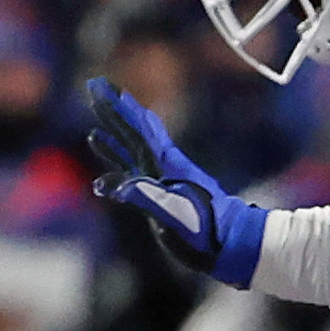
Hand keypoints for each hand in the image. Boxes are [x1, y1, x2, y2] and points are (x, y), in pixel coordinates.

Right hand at [81, 80, 266, 286]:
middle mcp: (164, 166)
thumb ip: (143, 197)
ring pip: (134, 149)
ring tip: (95, 122)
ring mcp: (164, 178)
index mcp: (166, 167)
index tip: (100, 87)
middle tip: (94, 88)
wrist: (234, 243)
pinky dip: (120, 160)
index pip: (138, 129)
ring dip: (115, 134)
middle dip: (114, 110)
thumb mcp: (173, 216)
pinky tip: (109, 166)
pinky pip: (136, 169)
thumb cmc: (206, 232)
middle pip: (134, 131)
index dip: (118, 108)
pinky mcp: (164, 192)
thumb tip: (109, 184)